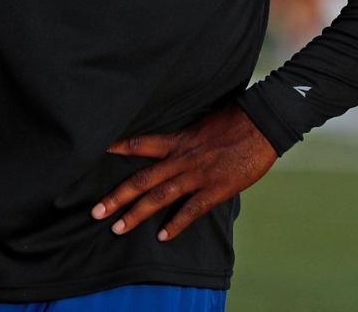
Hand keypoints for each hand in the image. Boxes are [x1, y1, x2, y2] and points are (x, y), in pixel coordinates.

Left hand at [91, 101, 276, 241]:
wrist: (261, 124)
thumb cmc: (233, 120)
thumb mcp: (201, 125)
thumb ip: (184, 140)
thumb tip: (173, 148)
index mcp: (177, 140)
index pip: (139, 143)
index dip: (117, 148)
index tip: (96, 152)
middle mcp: (180, 158)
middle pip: (141, 178)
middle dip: (117, 196)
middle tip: (96, 211)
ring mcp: (196, 174)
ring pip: (159, 197)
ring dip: (136, 214)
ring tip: (117, 228)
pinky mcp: (215, 188)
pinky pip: (191, 210)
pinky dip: (176, 224)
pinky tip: (163, 237)